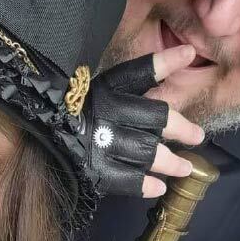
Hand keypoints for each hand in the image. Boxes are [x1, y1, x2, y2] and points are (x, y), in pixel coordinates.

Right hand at [82, 45, 205, 198]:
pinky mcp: (93, 169)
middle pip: (154, 119)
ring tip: (185, 167)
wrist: (41, 130)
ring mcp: (101, 143)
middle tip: (198, 137)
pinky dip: (145, 185)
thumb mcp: (103, 88)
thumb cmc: (76, 110)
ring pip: (146, 152)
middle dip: (181, 128)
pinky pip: (126, 180)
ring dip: (171, 162)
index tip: (189, 53)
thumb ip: (139, 78)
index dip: (164, 62)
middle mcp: (107, 113)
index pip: (138, 73)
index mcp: (106, 89)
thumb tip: (185, 54)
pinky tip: (159, 187)